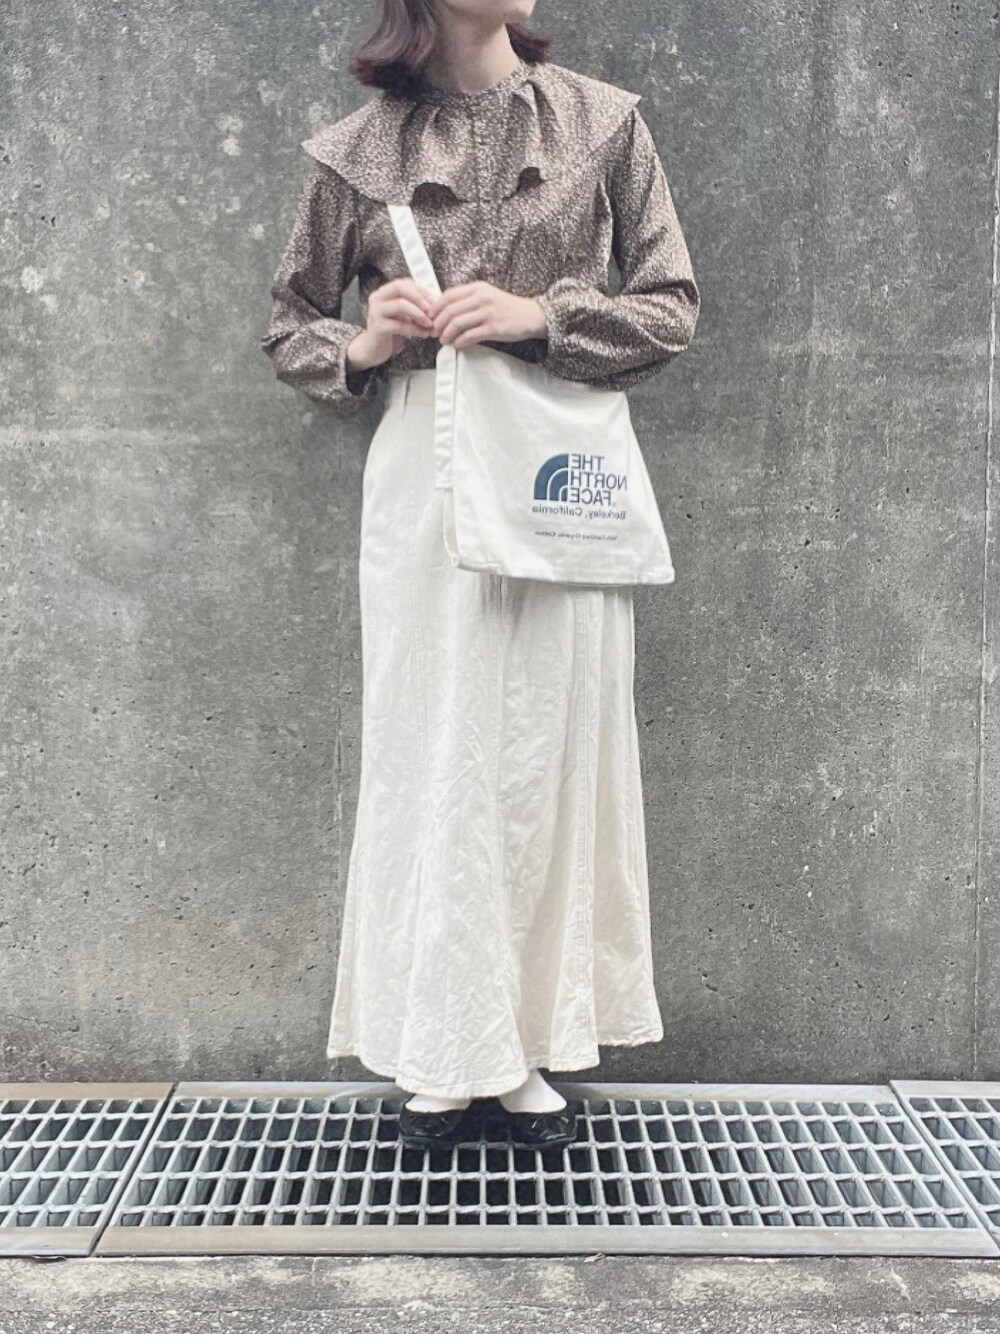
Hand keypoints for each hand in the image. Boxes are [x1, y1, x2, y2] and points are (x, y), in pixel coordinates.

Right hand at [346, 276, 436, 372]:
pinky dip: (415, 329)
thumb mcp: (403, 315)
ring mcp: (376, 312)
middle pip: (400, 288)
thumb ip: (414, 306)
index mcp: (384, 292)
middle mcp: (377, 298)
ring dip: (419, 314)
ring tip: (430, 323)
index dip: (421, 290)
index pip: (404, 283)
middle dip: (419, 297)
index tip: (435, 300)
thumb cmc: (391, 331)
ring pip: (400, 305)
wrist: (374, 350)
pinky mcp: (378, 327)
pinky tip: (424, 334)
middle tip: (432, 309)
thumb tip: (436, 302)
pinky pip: (400, 325)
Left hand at [428, 281, 546, 348]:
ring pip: (457, 324)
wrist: (531, 316)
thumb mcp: (487, 296)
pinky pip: (469, 336)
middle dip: (437, 324)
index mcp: (478, 288)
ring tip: (444, 340)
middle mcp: (481, 298)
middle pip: (449, 311)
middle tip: (434, 332)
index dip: (435, 308)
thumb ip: (468, 300)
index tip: (430, 318)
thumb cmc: (508, 308)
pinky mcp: (493, 328)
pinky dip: (459, 342)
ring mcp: (488, 313)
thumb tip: (445, 311)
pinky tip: (457, 345)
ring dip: (446, 335)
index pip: (448, 296)